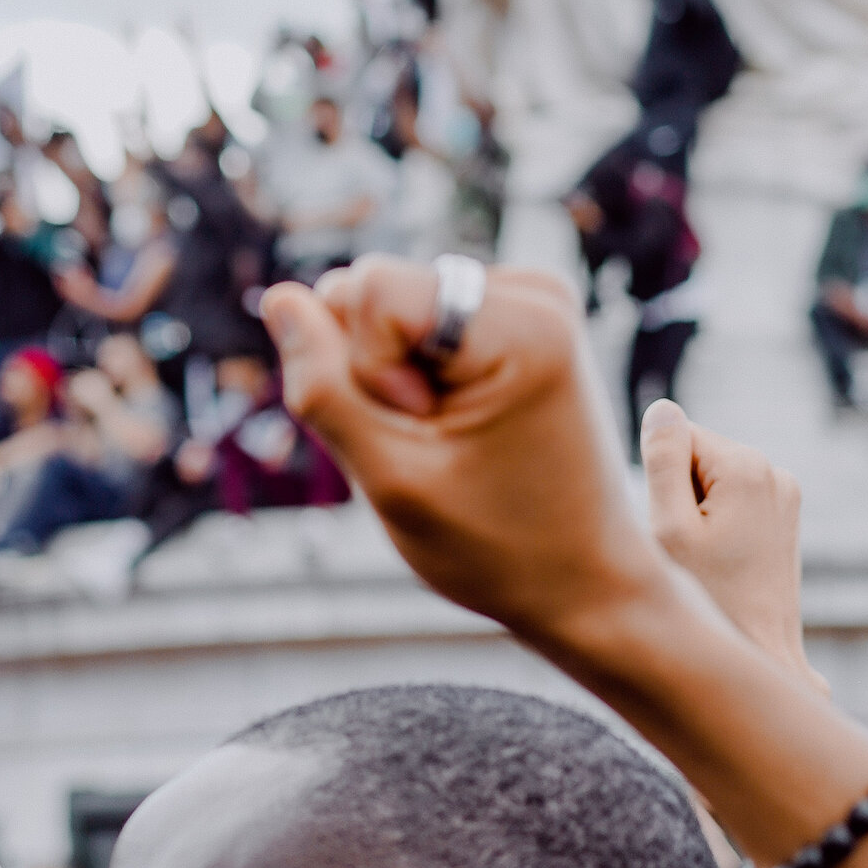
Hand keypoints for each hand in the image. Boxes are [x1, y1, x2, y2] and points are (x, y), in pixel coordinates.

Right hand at [265, 260, 669, 652]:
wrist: (587, 580)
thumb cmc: (497, 547)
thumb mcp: (392, 481)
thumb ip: (324, 389)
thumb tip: (280, 298)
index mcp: (525, 325)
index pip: (369, 287)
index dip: (367, 370)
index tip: (426, 431)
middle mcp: (537, 292)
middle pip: (375, 287)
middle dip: (376, 370)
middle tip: (438, 442)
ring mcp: (533, 298)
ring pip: (388, 305)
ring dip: (394, 376)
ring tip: (451, 439)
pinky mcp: (518, 315)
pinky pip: (416, 319)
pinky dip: (417, 374)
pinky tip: (460, 426)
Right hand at [640, 403, 822, 687]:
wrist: (762, 657)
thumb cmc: (710, 600)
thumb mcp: (668, 527)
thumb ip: (661, 458)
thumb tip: (662, 408)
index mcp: (748, 465)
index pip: (676, 436)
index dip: (659, 481)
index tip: (670, 526)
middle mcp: (776, 471)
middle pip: (696, 456)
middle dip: (678, 494)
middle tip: (686, 549)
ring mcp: (786, 495)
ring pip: (711, 481)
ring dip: (696, 513)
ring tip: (706, 560)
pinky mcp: (785, 518)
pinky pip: (732, 501)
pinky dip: (716, 525)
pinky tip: (721, 563)